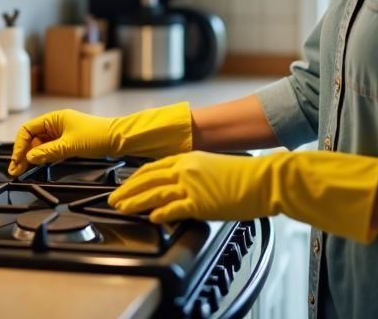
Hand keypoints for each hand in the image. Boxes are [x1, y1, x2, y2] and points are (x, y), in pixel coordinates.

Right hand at [7, 102, 192, 175]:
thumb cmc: (98, 136)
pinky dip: (43, 158)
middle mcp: (56, 124)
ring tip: (23, 171)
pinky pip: (50, 150)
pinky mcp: (69, 142)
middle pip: (32, 138)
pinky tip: (38, 166)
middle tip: (16, 171)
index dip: (19, 146)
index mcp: (55, 118)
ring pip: (40, 145)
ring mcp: (62, 133)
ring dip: (31, 157)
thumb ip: (48, 152)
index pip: (27, 130)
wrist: (119, 139)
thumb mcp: (70, 145)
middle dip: (22, 154)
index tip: (16, 161)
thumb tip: (30, 158)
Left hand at [109, 152, 276, 222]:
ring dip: (135, 202)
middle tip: (114, 200)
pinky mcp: (198, 203)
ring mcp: (190, 186)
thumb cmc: (244, 175)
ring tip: (123, 209)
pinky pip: (172, 209)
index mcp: (188, 158)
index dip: (135, 178)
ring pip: (153, 194)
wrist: (262, 179)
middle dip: (127, 191)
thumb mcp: (212, 167)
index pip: (153, 168)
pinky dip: (158, 214)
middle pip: (147, 179)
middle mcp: (185, 169)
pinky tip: (150, 218)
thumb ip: (193, 174)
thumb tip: (180, 187)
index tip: (125, 186)